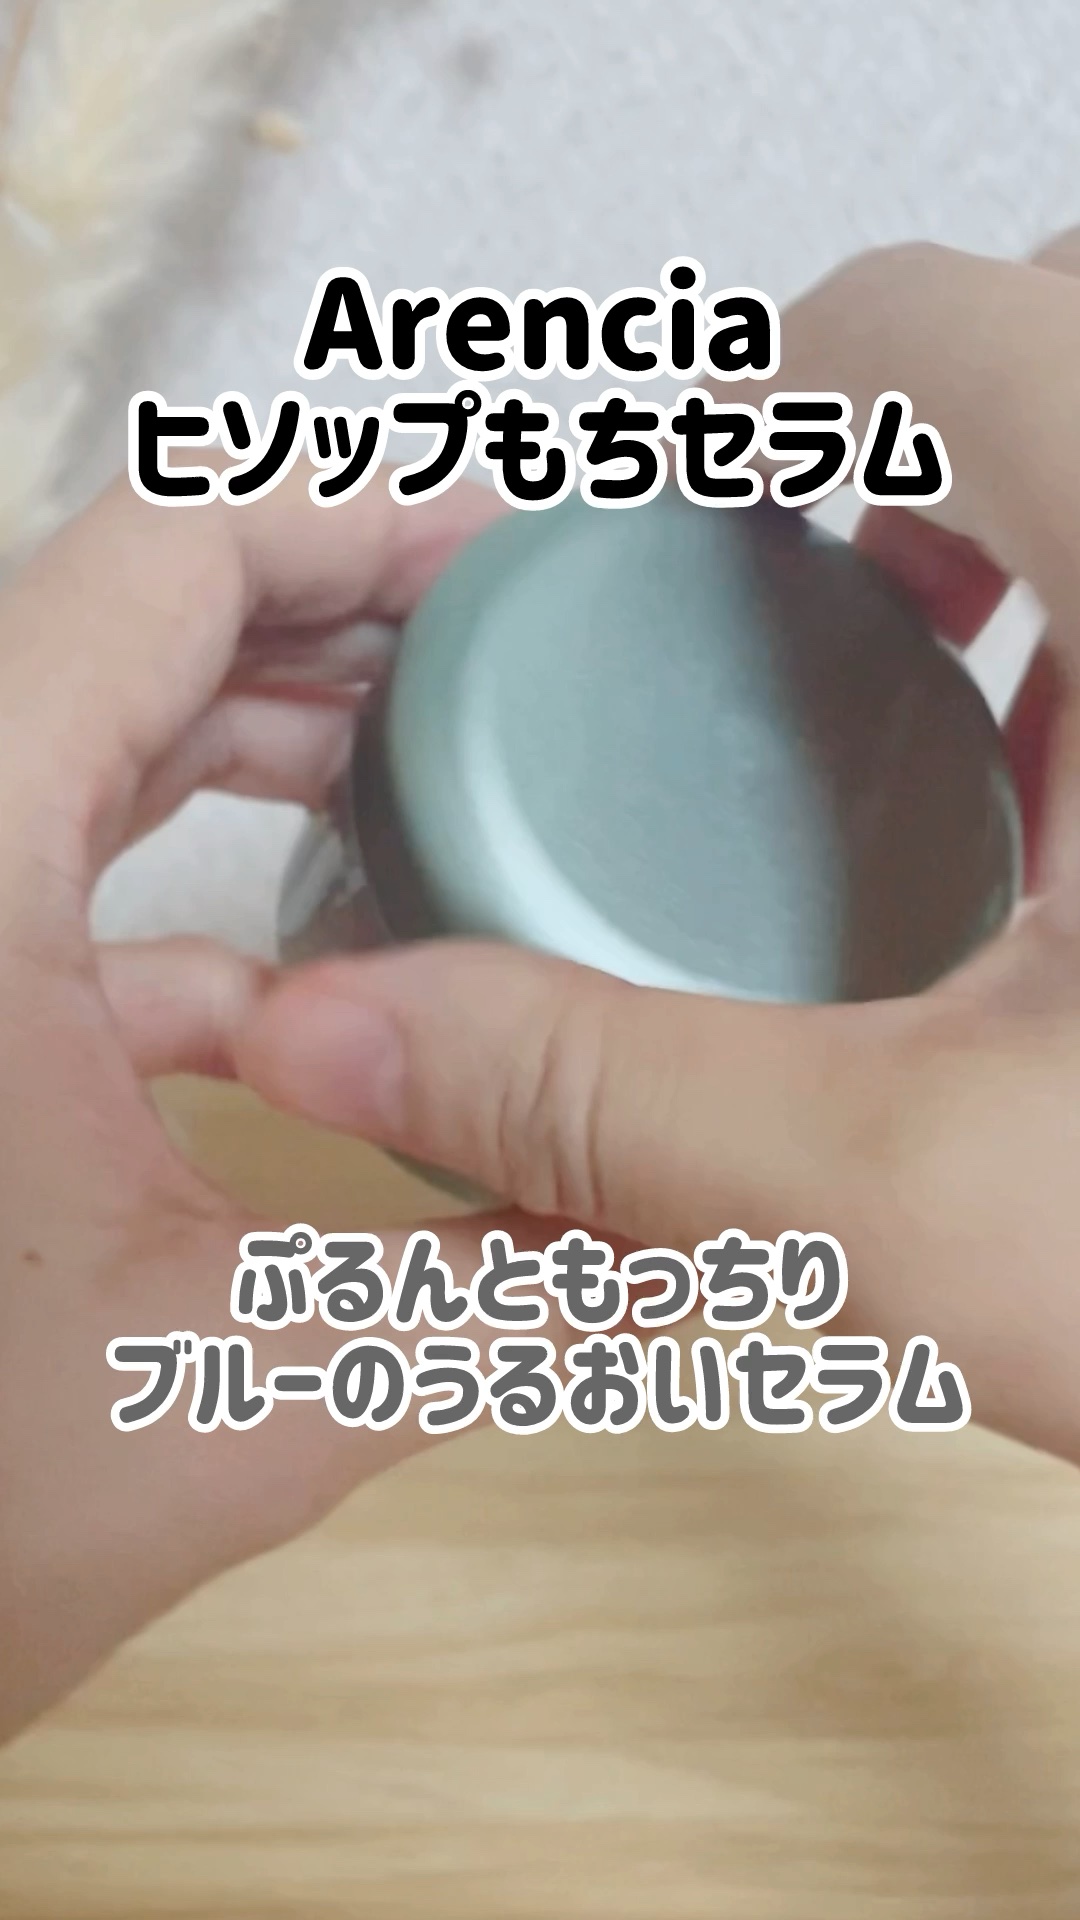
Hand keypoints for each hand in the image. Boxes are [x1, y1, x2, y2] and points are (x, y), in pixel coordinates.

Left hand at [0, 463, 593, 1741]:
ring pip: (78, 744)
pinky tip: (305, 987)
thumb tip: (710, 1233)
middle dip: (323, 627)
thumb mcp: (271, 1385)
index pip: (155, 570)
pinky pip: (43, 877)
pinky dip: (175, 896)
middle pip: (121, 634)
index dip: (344, 518)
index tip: (504, 547)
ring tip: (427, 779)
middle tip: (505, 660)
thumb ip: (515, 1289)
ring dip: (249, 745)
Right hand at [239, 233, 1079, 1470]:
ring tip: (931, 733)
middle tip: (816, 618)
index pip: (941, 324)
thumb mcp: (920, 1188)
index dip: (770, 386)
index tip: (682, 510)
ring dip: (1033, 557)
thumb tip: (360, 1028)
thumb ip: (611, 1096)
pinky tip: (1064, 859)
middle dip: (924, 453)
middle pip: (1072, 350)